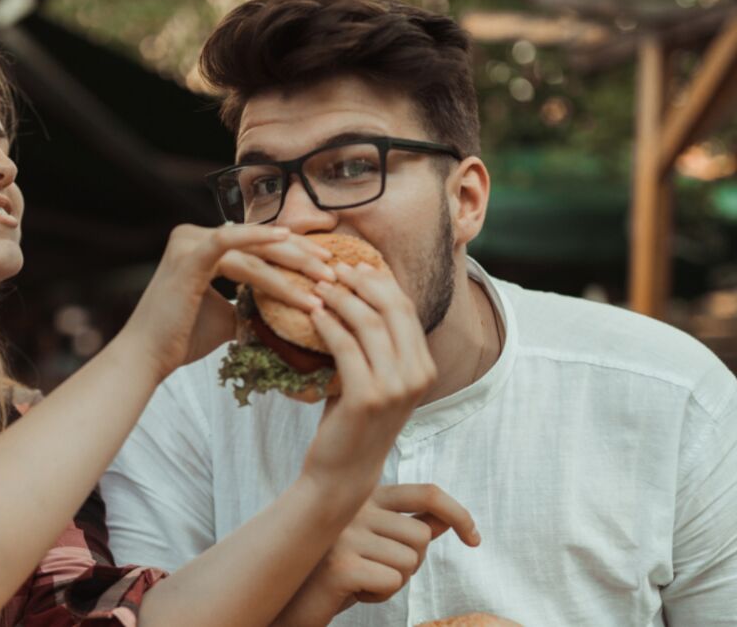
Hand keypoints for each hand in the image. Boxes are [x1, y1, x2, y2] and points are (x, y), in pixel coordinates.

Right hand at [121, 224, 335, 380]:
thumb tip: (285, 312)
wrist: (147, 358)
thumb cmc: (182, 339)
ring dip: (291, 263)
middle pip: (259, 244)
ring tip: (323, 277)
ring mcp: (189, 242)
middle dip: (301, 256)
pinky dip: (257, 238)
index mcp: (203, 246)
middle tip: (335, 268)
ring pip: (253, 250)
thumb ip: (250, 305)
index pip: (258, 248)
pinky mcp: (187, 254)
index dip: (294, 256)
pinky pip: (228, 241)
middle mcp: (194, 236)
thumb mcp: (225, 318)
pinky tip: (286, 240)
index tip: (327, 268)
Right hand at [273, 484, 479, 626]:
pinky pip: (392, 581)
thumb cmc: (332, 574)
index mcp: (363, 495)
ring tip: (359, 580)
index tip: (474, 539)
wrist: (286, 599)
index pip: (426, 494)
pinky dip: (379, 595)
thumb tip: (446, 520)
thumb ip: (404, 528)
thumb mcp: (371, 545)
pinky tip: (351, 592)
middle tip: (376, 571)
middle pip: (423, 536)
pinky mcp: (340, 564)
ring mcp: (345, 533)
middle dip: (411, 564)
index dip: (459, 514)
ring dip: (393, 582)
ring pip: (410, 562)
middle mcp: (354, 506)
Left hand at [301, 261, 436, 487]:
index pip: (405, 309)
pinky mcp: (367, 398)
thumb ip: (379, 345)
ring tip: (316, 286)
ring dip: (340, 298)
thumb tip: (361, 293)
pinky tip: (311, 313)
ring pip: (368, 323)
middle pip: (392, 308)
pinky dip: (327, 324)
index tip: (354, 265)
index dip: (380, 281)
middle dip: (361, 281)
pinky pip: (345, 346)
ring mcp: (395, 388)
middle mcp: (418, 375)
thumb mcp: (376, 378)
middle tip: (333, 268)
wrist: (343, 471)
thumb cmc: (354, 420)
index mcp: (425, 367)